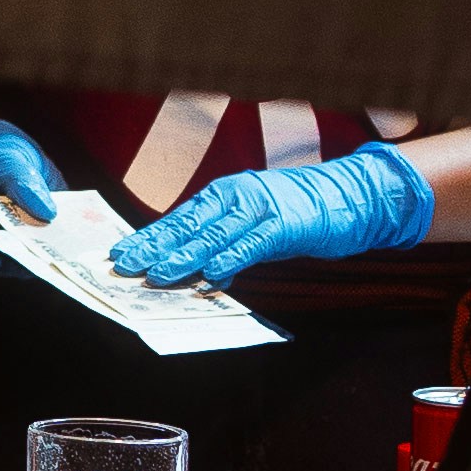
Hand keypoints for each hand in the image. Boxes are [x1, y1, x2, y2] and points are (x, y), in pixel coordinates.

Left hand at [110, 142, 432, 284]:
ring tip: (159, 274)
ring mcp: (259, 208)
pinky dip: (231, 260)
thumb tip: (203, 272)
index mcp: (223, 195)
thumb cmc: (298, 212)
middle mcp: (235, 197)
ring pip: (214, 235)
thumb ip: (228, 245)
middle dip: (153, 247)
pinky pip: (252, 244)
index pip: (178, 218)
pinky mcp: (283, 223)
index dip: (148, 237)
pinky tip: (212, 275)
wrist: (349, 196)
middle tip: (124, 265)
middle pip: (187, 225)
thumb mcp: (255, 226)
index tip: (121, 253)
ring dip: (184, 256)